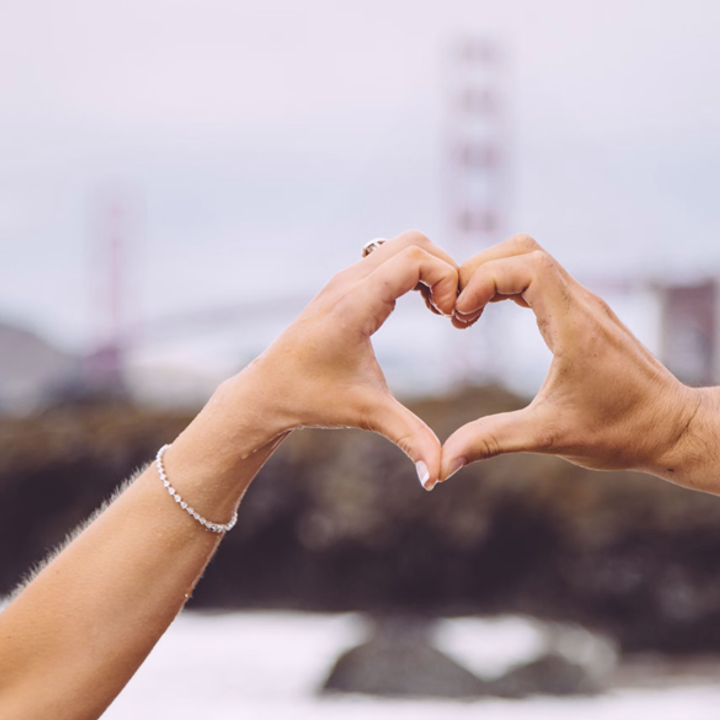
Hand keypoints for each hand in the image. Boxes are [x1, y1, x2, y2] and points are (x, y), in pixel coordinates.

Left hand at [235, 230, 458, 489]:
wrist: (266, 392)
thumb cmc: (313, 400)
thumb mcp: (367, 415)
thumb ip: (409, 439)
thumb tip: (437, 478)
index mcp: (355, 304)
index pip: (415, 258)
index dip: (446, 278)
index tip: (452, 317)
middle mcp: (349, 281)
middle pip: (414, 241)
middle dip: (445, 269)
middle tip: (453, 312)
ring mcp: (345, 278)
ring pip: (402, 243)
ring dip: (431, 267)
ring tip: (441, 309)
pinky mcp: (345, 283)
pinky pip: (390, 255)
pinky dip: (415, 270)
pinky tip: (423, 306)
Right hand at [440, 235, 699, 480]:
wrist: (673, 428)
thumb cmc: (620, 432)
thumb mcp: (550, 436)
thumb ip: (494, 440)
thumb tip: (445, 462)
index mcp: (575, 324)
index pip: (526, 265)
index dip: (484, 279)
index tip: (459, 315)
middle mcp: (583, 304)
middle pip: (523, 250)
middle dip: (479, 270)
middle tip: (453, 311)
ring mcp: (586, 306)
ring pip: (533, 258)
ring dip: (493, 274)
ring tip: (466, 314)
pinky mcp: (586, 315)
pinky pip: (542, 278)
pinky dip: (509, 285)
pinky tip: (489, 314)